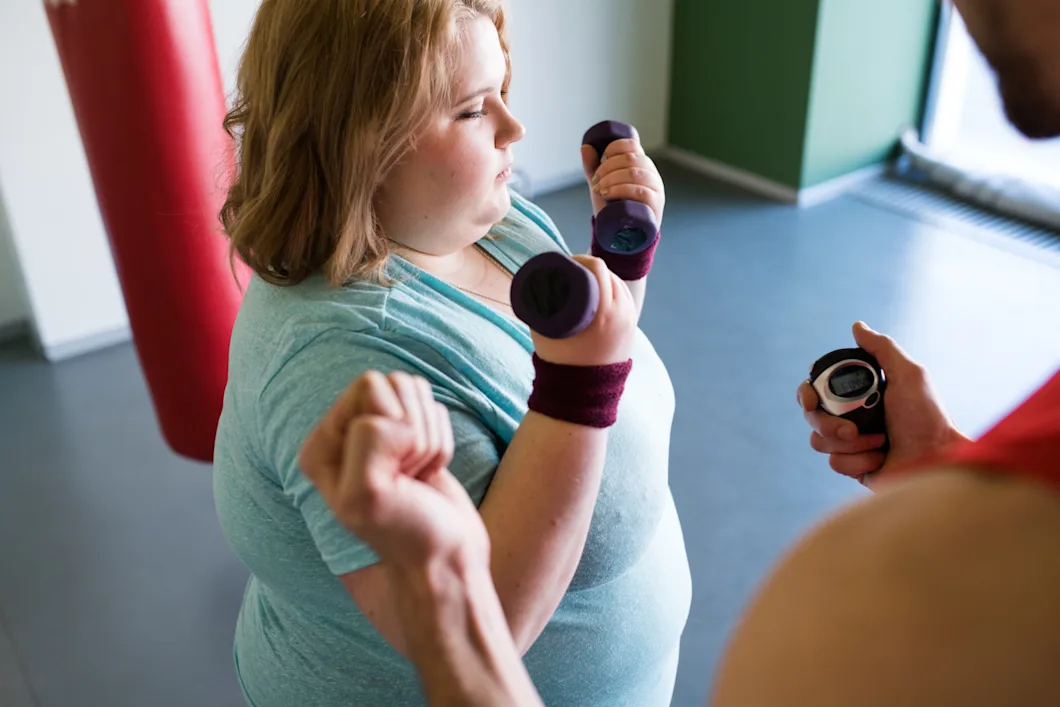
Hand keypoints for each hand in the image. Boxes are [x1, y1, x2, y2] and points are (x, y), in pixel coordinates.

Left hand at [299, 370, 488, 567]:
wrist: (445, 559)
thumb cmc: (404, 534)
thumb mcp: (367, 496)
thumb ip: (369, 441)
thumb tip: (396, 420)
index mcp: (321, 444)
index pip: (369, 385)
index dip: (392, 424)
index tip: (392, 471)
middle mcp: (344, 435)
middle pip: (396, 383)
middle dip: (414, 429)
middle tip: (407, 474)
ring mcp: (380, 435)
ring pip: (418, 394)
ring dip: (429, 438)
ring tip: (416, 476)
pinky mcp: (411, 439)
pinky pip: (436, 411)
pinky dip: (442, 443)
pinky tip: (428, 475)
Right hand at [529, 254, 636, 366]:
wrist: (582, 393)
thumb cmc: (560, 361)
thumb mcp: (545, 331)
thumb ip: (537, 308)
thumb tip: (530, 284)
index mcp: (605, 312)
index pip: (599, 269)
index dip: (583, 259)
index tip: (568, 261)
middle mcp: (624, 314)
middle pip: (611, 275)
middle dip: (593, 267)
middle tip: (574, 268)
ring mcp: (631, 321)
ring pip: (621, 286)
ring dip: (606, 278)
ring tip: (586, 278)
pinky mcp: (632, 329)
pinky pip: (626, 300)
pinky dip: (616, 290)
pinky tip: (604, 289)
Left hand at [581, 130, 664, 226]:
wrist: (621, 235)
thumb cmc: (614, 207)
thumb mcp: (602, 183)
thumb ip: (593, 167)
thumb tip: (585, 147)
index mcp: (640, 164)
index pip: (631, 145)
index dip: (613, 148)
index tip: (601, 160)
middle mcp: (651, 173)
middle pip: (630, 158)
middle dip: (607, 168)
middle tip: (595, 181)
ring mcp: (656, 188)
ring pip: (634, 173)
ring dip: (612, 179)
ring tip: (600, 190)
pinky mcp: (656, 204)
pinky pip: (640, 191)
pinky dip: (620, 190)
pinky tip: (608, 194)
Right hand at [797, 322, 967, 488]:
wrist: (938, 459)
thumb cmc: (928, 417)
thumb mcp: (909, 375)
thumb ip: (882, 348)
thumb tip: (857, 326)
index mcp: (860, 394)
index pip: (818, 389)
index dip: (806, 393)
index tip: (811, 400)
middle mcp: (852, 417)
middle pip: (812, 416)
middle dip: (827, 424)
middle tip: (851, 430)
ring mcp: (851, 444)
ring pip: (818, 441)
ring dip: (848, 444)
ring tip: (878, 443)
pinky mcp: (854, 467)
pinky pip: (835, 463)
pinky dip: (857, 461)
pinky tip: (879, 459)